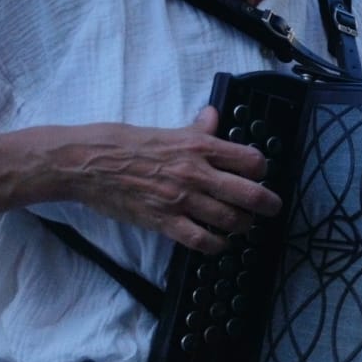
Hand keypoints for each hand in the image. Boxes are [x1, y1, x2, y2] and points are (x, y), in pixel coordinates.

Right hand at [64, 106, 281, 252]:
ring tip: (243, 224)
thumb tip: (213, 116)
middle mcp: (196, 173)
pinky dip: (216, 245)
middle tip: (273, 208)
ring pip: (230, 220)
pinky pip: (201, 241)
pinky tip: (218, 242)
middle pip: (250, 194)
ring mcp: (181, 200)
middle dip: (269, 204)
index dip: (262, 169)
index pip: (250, 160)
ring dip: (243, 225)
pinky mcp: (164, 222)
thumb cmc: (124, 143)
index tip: (261, 174)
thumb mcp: (166, 129)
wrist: (88, 163)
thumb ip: (196, 128)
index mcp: (199, 146)